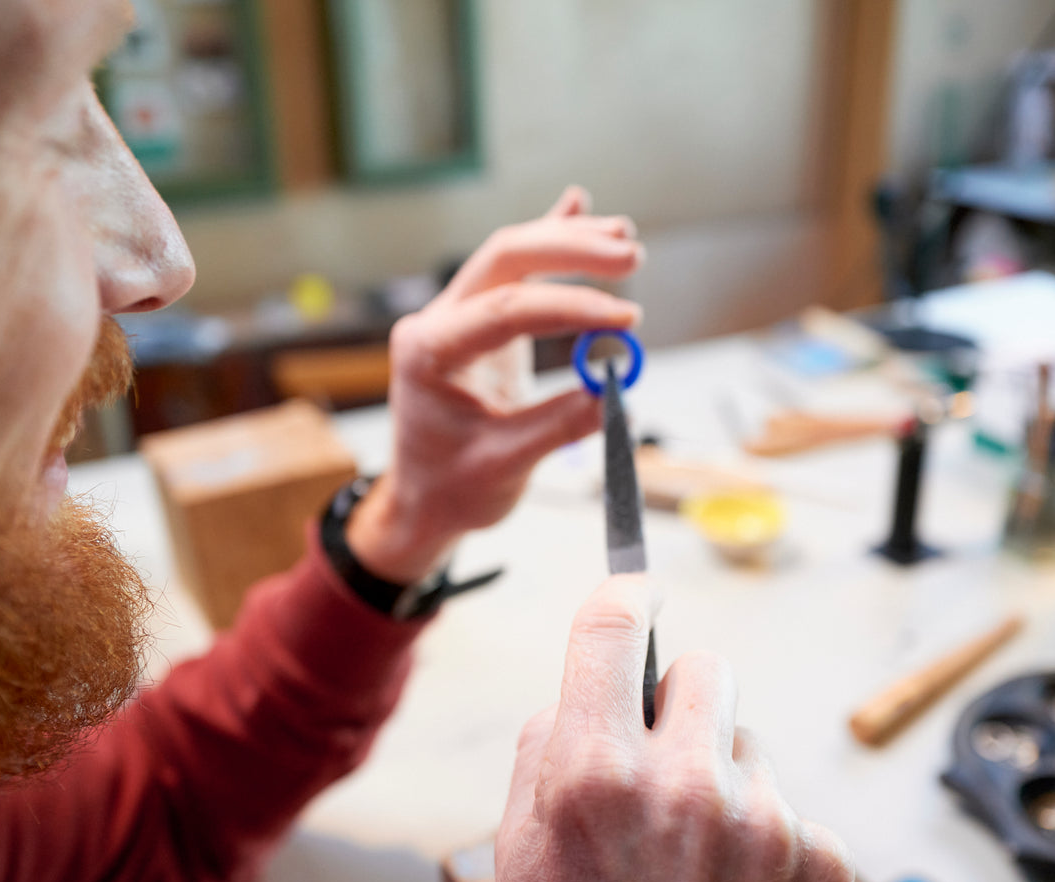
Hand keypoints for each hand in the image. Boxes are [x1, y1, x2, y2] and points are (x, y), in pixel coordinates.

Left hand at [346, 187, 642, 581]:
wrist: (424, 502)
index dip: (572, 308)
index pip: (507, 310)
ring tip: (623, 236)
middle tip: (630, 256)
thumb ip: (557, 426)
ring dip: (568, 242)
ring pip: (513, 257)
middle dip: (570, 250)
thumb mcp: (505, 467)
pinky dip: (549, 242)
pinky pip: (516, 273)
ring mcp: (459, 318)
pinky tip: (577, 206)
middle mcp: (438, 323)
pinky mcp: (482, 325)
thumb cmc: (452, 489)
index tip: (626, 321)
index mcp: (429, 352)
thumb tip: (614, 394)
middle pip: (505, 259)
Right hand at [495, 576, 854, 881]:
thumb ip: (546, 756)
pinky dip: (770, 842)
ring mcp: (764, 821)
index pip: (614, 625)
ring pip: (750, 748)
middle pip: (707, 668)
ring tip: (698, 866)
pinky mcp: (823, 859)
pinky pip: (793, 809)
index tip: (635, 592)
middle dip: (683, 704)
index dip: (623, 596)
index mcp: (592, 775)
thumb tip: (582, 691)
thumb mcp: (518, 859)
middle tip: (666, 760)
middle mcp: (685, 784)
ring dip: (726, 783)